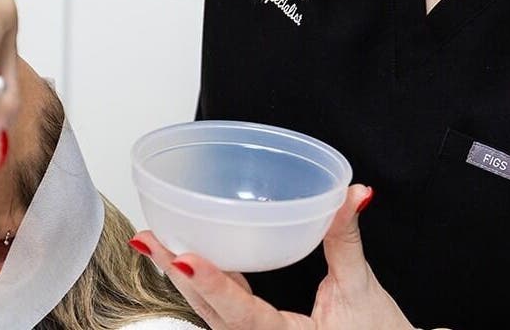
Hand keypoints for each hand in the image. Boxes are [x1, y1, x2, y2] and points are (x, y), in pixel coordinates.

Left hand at [131, 184, 413, 329]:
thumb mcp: (361, 289)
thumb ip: (346, 239)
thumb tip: (351, 195)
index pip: (241, 313)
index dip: (212, 284)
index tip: (184, 260)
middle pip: (209, 310)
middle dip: (176, 272)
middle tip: (148, 239)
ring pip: (208, 311)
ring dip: (181, 277)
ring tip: (154, 243)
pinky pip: (220, 309)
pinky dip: (202, 282)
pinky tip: (186, 257)